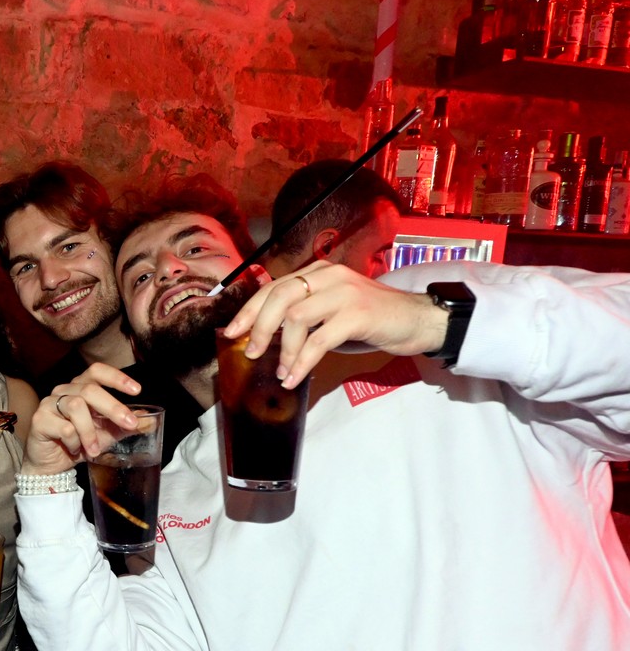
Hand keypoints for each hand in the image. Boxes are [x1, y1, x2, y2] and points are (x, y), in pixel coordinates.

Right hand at [21, 363, 142, 475]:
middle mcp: (64, 390)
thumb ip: (125, 426)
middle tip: (130, 424)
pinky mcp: (39, 420)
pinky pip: (64, 427)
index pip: (97, 371)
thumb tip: (152, 421)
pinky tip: (74, 449)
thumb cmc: (78, 444)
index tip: (136, 390)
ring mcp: (49, 403)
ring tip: (94, 451)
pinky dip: (74, 442)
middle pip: (90, 389)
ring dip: (90, 432)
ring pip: (76, 406)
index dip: (116, 377)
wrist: (51, 465)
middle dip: (113, 408)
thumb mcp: (107, 435)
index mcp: (80, 388)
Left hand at [222, 261, 448, 386]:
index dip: (249, 310)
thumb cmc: (372, 320)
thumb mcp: (332, 312)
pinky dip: (302, 362)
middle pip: (279, 298)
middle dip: (259, 328)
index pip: (274, 287)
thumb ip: (304, 316)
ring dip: (283, 350)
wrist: (419, 320)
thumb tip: (267, 338)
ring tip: (280, 372)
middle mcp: (329, 276)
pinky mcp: (358, 314)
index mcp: (319, 272)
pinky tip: (294, 378)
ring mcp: (344, 293)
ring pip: (296, 318)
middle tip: (252, 353)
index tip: (231, 332)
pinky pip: (319, 340)